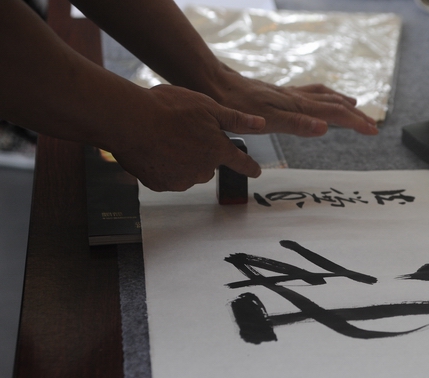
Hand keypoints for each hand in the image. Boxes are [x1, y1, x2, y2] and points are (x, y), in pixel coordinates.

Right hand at [110, 85, 264, 191]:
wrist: (131, 121)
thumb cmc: (169, 109)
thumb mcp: (208, 107)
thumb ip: (236, 120)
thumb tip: (262, 124)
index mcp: (218, 151)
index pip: (241, 162)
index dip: (250, 166)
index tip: (256, 171)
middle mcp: (203, 170)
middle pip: (209, 165)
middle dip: (201, 152)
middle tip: (182, 132)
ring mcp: (182, 180)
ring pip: (188, 171)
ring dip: (181, 159)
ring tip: (164, 138)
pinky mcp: (161, 184)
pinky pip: (166, 176)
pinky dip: (162, 165)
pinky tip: (153, 149)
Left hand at [209, 65, 378, 136]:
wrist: (215, 86)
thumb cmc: (238, 106)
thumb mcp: (268, 121)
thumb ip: (297, 125)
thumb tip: (326, 128)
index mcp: (298, 106)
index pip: (335, 115)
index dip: (356, 123)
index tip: (373, 131)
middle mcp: (296, 98)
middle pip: (334, 104)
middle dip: (355, 115)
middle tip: (372, 125)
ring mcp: (287, 94)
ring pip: (322, 96)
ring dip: (340, 102)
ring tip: (352, 105)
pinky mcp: (277, 94)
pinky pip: (308, 94)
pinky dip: (322, 97)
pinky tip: (315, 100)